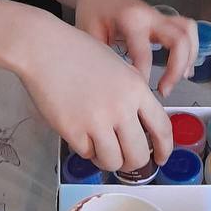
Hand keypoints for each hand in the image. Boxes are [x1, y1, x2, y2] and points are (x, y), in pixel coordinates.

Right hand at [16, 15, 173, 171]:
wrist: (45, 48)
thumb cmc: (78, 52)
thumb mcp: (118, 66)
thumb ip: (132, 93)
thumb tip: (140, 123)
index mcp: (136, 88)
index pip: (162, 128)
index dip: (165, 149)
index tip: (161, 158)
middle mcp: (121, 107)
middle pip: (138, 154)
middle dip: (133, 163)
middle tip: (124, 159)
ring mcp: (97, 120)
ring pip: (113, 161)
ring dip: (107, 159)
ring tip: (99, 146)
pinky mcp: (73, 130)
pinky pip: (87, 154)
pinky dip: (85, 148)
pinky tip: (80, 132)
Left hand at [74, 0, 198, 96]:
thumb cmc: (93, 10)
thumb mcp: (89, 33)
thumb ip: (102, 56)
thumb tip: (115, 84)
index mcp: (131, 20)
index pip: (144, 54)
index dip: (143, 78)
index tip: (139, 95)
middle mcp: (150, 16)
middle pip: (178, 39)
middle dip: (176, 69)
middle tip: (164, 90)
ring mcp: (160, 16)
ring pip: (189, 32)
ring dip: (189, 58)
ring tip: (179, 80)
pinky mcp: (164, 19)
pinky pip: (187, 31)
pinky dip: (191, 50)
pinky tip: (184, 69)